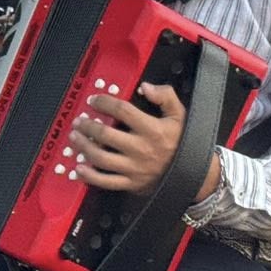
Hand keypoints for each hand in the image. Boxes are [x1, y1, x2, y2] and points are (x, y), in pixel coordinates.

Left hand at [69, 82, 190, 195]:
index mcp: (152, 130)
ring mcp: (134, 168)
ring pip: (102, 158)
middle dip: (88, 125)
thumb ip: (165, 96)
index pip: (122, 111)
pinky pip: (106, 181)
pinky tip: (79, 168)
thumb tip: (145, 87)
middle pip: (106, 134)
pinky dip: (90, 176)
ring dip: (84, 146)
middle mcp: (141, 149)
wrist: (195, 173)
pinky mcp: (131, 183)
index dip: (104, 103)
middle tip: (79, 120)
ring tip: (75, 137)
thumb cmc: (183, 142)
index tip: (94, 101)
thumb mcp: (179, 115)